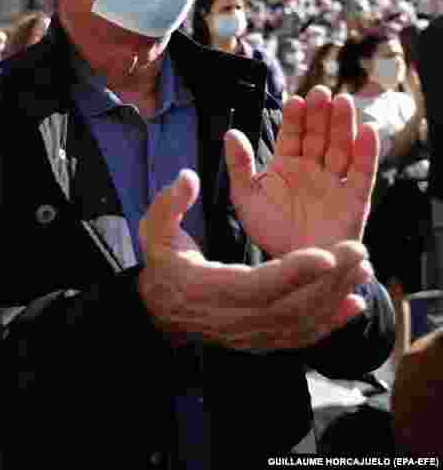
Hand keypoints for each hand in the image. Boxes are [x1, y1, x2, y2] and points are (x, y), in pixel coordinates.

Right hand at [138, 170, 373, 351]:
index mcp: (209, 288)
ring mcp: (248, 334)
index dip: (293, 272)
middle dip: (329, 281)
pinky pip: (301, 336)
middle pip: (289, 306)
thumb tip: (189, 177)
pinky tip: (354, 302)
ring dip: (336, 297)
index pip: (258, 284)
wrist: (160, 309)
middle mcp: (232, 318)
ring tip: (363, 268)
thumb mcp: (155, 230)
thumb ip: (170, 203)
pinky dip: (332, 322)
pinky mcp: (260, 341)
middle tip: (359, 251)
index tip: (326, 254)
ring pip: (301, 322)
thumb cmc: (163, 263)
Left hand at [226, 86, 378, 258]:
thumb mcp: (246, 196)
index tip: (295, 101)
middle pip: (319, 135)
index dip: (295, 118)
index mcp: (287, 164)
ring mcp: (334, 182)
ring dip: (343, 125)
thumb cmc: (269, 230)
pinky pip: (363, 173)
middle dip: (321, 115)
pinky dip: (367, 152)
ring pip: (341, 148)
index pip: (292, 134)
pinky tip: (368, 131)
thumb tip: (230, 132)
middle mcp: (313, 169)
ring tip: (342, 102)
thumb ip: (240, 165)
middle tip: (321, 92)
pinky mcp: (354, 200)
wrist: (292, 267)